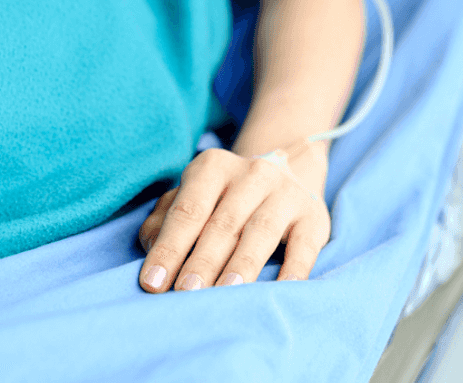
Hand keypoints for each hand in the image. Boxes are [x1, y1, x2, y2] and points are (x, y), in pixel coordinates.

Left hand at [137, 147, 330, 291]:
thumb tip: (149, 247)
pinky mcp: (313, 216)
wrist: (286, 167)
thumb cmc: (223, 197)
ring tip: (225, 294)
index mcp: (212, 168)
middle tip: (185, 293)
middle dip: (201, 261)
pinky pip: (304, 245)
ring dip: (242, 264)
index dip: (169, 248)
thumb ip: (165, 219)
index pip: (187, 211)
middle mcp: (251, 174)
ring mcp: (285, 193)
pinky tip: (281, 290)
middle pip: (222, 224)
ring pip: (260, 232)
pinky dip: (294, 268)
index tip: (152, 282)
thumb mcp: (192, 195)